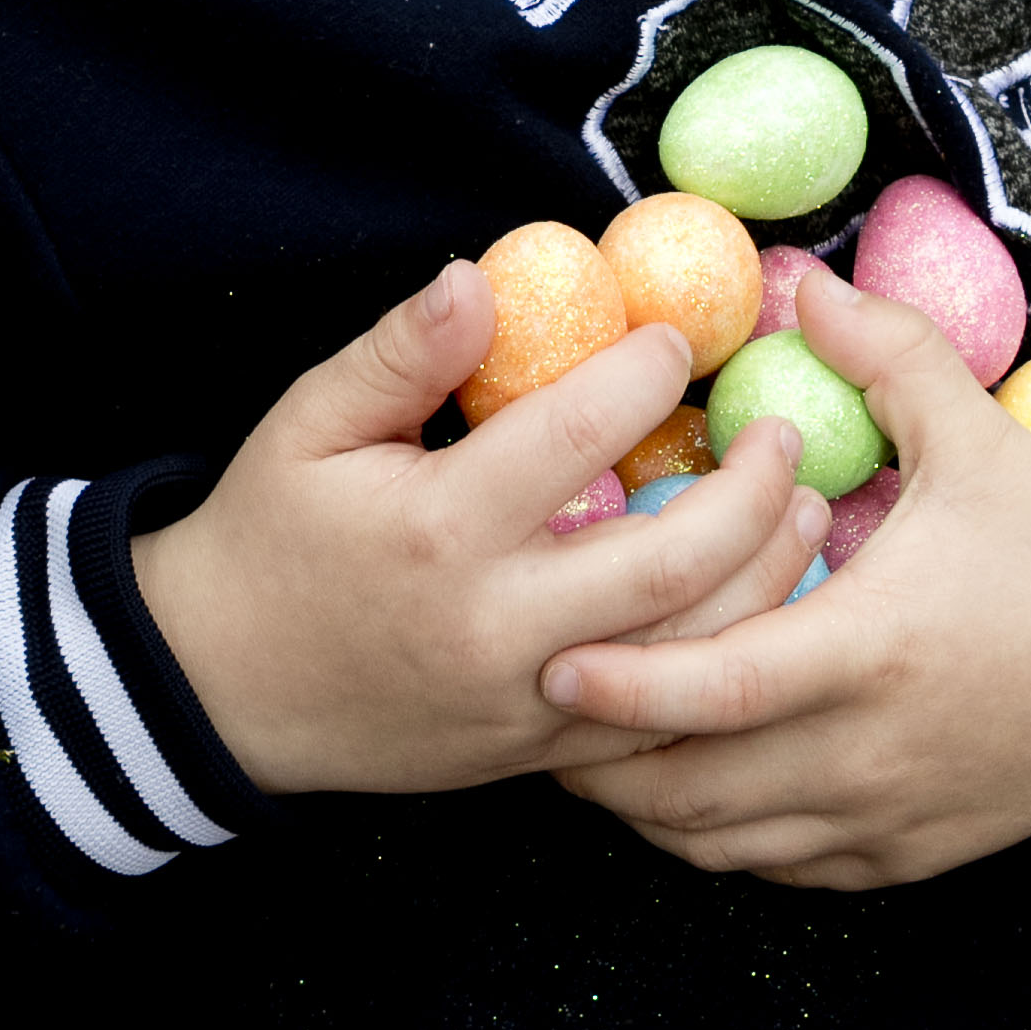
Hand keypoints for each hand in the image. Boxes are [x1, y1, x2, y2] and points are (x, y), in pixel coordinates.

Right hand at [129, 261, 833, 797]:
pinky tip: (762, 608)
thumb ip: (401, 352)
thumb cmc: (272, 535)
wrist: (225, 690)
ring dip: (767, 578)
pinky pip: (663, 722)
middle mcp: (498, 624)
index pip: (575, 436)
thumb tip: (483, 273)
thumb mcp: (309, 423)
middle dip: (751, 489)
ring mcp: (529, 702)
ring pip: (689, 653)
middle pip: (670, 560)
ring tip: (805, 508)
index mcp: (440, 529)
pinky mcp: (542, 755)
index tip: (680, 336)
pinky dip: (727, 665)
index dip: (644, 374)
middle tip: (782, 431)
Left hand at [544, 264, 1030, 890]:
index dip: (625, 688)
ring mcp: (893, 818)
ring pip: (728, 846)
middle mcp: (875, 752)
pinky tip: (692, 779)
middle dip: (602, 763)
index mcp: (877, 648)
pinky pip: (785, 868)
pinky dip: (723, 835)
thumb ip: (884, 349)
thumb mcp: (977, 431)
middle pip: (695, 792)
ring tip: (594, 745)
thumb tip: (797, 280)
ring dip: (652, 804)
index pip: (718, 692)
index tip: (551, 665)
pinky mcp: (913, 856)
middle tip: (537, 704)